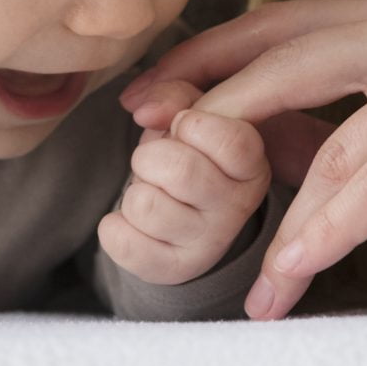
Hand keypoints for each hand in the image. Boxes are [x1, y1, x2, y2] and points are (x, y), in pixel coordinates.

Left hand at [96, 82, 272, 284]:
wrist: (183, 208)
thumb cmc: (189, 148)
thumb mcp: (191, 109)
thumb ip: (173, 95)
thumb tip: (144, 111)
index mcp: (252, 165)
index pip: (230, 140)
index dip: (191, 124)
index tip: (184, 128)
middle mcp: (238, 208)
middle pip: (179, 170)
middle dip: (150, 156)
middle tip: (157, 163)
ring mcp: (209, 244)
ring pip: (144, 204)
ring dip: (135, 190)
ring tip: (152, 192)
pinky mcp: (174, 270)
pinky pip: (122, 242)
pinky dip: (114, 227)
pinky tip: (133, 222)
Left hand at [121, 0, 366, 317]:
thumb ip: (327, 135)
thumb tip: (232, 130)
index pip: (285, 25)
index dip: (209, 59)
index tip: (145, 98)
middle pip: (289, 64)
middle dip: (210, 113)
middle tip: (150, 157)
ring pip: (332, 145)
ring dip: (280, 222)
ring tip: (245, 281)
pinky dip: (327, 233)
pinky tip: (292, 275)